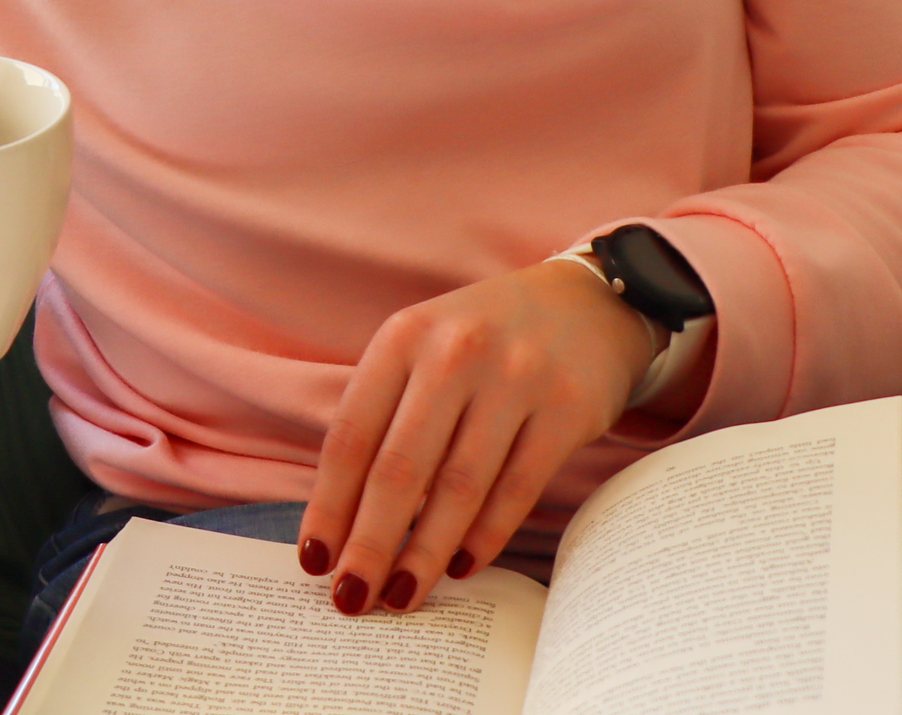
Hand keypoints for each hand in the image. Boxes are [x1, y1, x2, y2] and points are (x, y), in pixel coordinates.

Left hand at [298, 258, 657, 613]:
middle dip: (369, 544)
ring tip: (402, 595)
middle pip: (399, 469)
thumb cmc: (483, 339)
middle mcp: (455, 352)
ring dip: (424, 553)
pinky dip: (485, 536)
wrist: (586, 302)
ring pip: (458, 488)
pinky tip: (460, 565)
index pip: (351, 435)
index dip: (328, 505)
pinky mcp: (566, 408)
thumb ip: (385, 414)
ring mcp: (515, 378)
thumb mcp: (423, 348)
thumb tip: (343, 516)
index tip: (315, 560)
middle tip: (352, 600)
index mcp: (404, 336)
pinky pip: (517, 489)